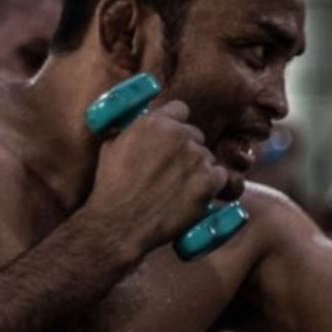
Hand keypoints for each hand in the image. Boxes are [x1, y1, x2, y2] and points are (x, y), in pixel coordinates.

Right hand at [85, 100, 229, 253]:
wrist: (119, 222)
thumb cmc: (111, 188)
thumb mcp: (111, 146)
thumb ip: (132, 130)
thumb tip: (138, 123)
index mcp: (155, 122)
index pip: (180, 110)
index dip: (175, 126)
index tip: (171, 141)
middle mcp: (179, 135)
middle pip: (195, 135)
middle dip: (186, 151)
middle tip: (173, 171)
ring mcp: (196, 158)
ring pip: (207, 157)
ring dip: (198, 170)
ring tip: (178, 189)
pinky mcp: (208, 182)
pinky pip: (221, 177)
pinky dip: (211, 187)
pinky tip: (193, 196)